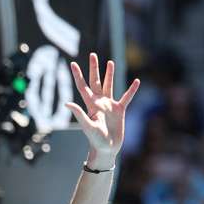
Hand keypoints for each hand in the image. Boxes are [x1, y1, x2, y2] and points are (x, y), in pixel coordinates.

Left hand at [66, 53, 139, 169]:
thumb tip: (66, 103)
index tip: (72, 63)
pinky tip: (137, 81)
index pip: (83, 86)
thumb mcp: (87, 126)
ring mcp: (110, 105)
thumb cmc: (95, 139)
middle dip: (94, 68)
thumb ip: (78, 113)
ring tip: (110, 62)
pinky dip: (132, 90)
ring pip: (109, 85)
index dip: (78, 75)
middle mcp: (99, 102)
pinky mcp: (120, 110)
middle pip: (96, 81)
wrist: (107, 149)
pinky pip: (127, 97)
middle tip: (93, 54)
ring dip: (110, 74)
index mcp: (90, 104)